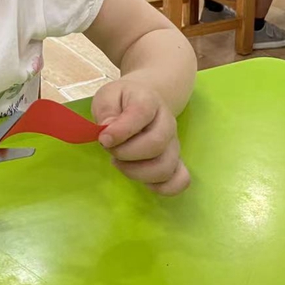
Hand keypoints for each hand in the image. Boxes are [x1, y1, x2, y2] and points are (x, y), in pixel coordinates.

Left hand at [91, 79, 189, 195]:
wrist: (141, 103)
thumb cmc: (121, 102)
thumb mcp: (107, 97)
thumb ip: (106, 111)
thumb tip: (108, 132)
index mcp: (149, 101)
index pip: (141, 114)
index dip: (121, 131)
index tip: (103, 139)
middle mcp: (167, 122)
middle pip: (156, 144)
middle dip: (126, 153)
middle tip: (110, 149)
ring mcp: (174, 143)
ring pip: (166, 167)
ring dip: (137, 172)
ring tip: (120, 163)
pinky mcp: (176, 161)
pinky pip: (181, 180)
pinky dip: (162, 187)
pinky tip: (143, 180)